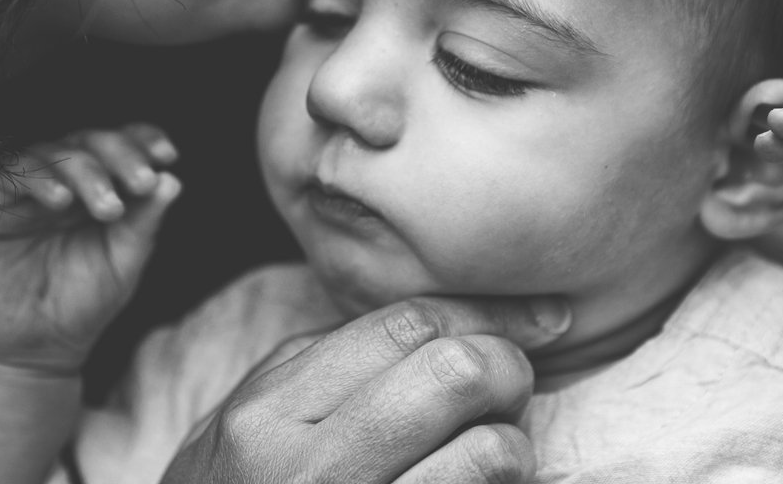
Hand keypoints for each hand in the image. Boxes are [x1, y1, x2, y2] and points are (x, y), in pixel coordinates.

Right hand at [0, 123, 181, 373]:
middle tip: (142, 182)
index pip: (118, 147)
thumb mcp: (121, 265)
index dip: (140, 140)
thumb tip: (172, 180)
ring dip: (86, 170)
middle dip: (119, 154)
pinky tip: (61, 200)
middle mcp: (59, 180)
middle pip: (88, 141)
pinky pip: (6, 172)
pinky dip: (38, 179)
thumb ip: (144, 224)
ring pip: (51, 152)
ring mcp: (21, 188)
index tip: (167, 155)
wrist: (22, 354)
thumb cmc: (73, 306)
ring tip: (109, 207)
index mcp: (95, 188)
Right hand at [161, 295, 570, 483]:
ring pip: (486, 452)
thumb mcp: (241, 424)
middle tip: (511, 384)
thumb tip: (433, 324)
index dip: (488, 313)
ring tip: (496, 447)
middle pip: (451, 374)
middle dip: (506, 368)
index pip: (405, 327)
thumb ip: (318, 367)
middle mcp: (310, 471)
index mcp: (269, 414)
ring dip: (512, 443)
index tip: (541, 318)